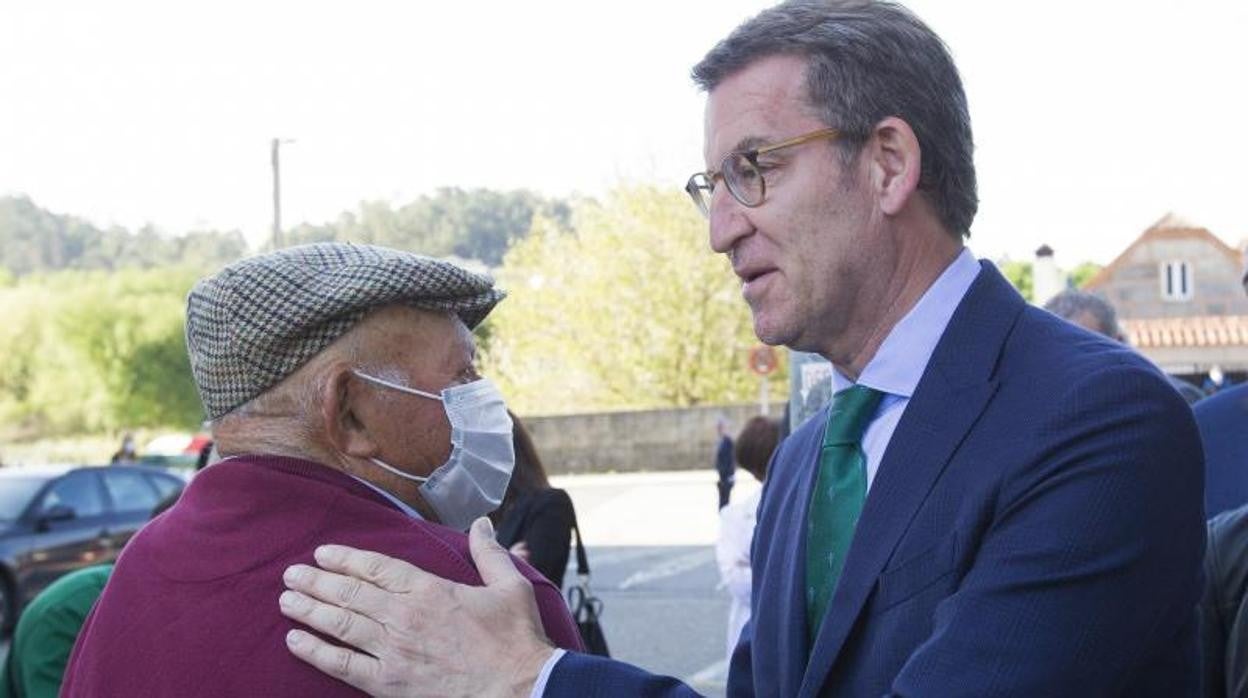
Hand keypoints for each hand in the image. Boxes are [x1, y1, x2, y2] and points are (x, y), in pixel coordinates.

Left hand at [279, 517, 555, 696]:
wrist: (521, 690)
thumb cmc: (516, 640)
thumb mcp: (510, 587)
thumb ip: (490, 553)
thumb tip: (482, 523)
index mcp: (430, 590)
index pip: (377, 568)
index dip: (347, 559)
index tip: (323, 552)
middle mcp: (405, 617)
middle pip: (350, 593)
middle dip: (317, 581)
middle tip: (290, 574)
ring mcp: (394, 651)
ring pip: (341, 624)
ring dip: (310, 610)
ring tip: (286, 600)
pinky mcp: (389, 683)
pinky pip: (343, 665)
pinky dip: (316, 653)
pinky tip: (295, 642)